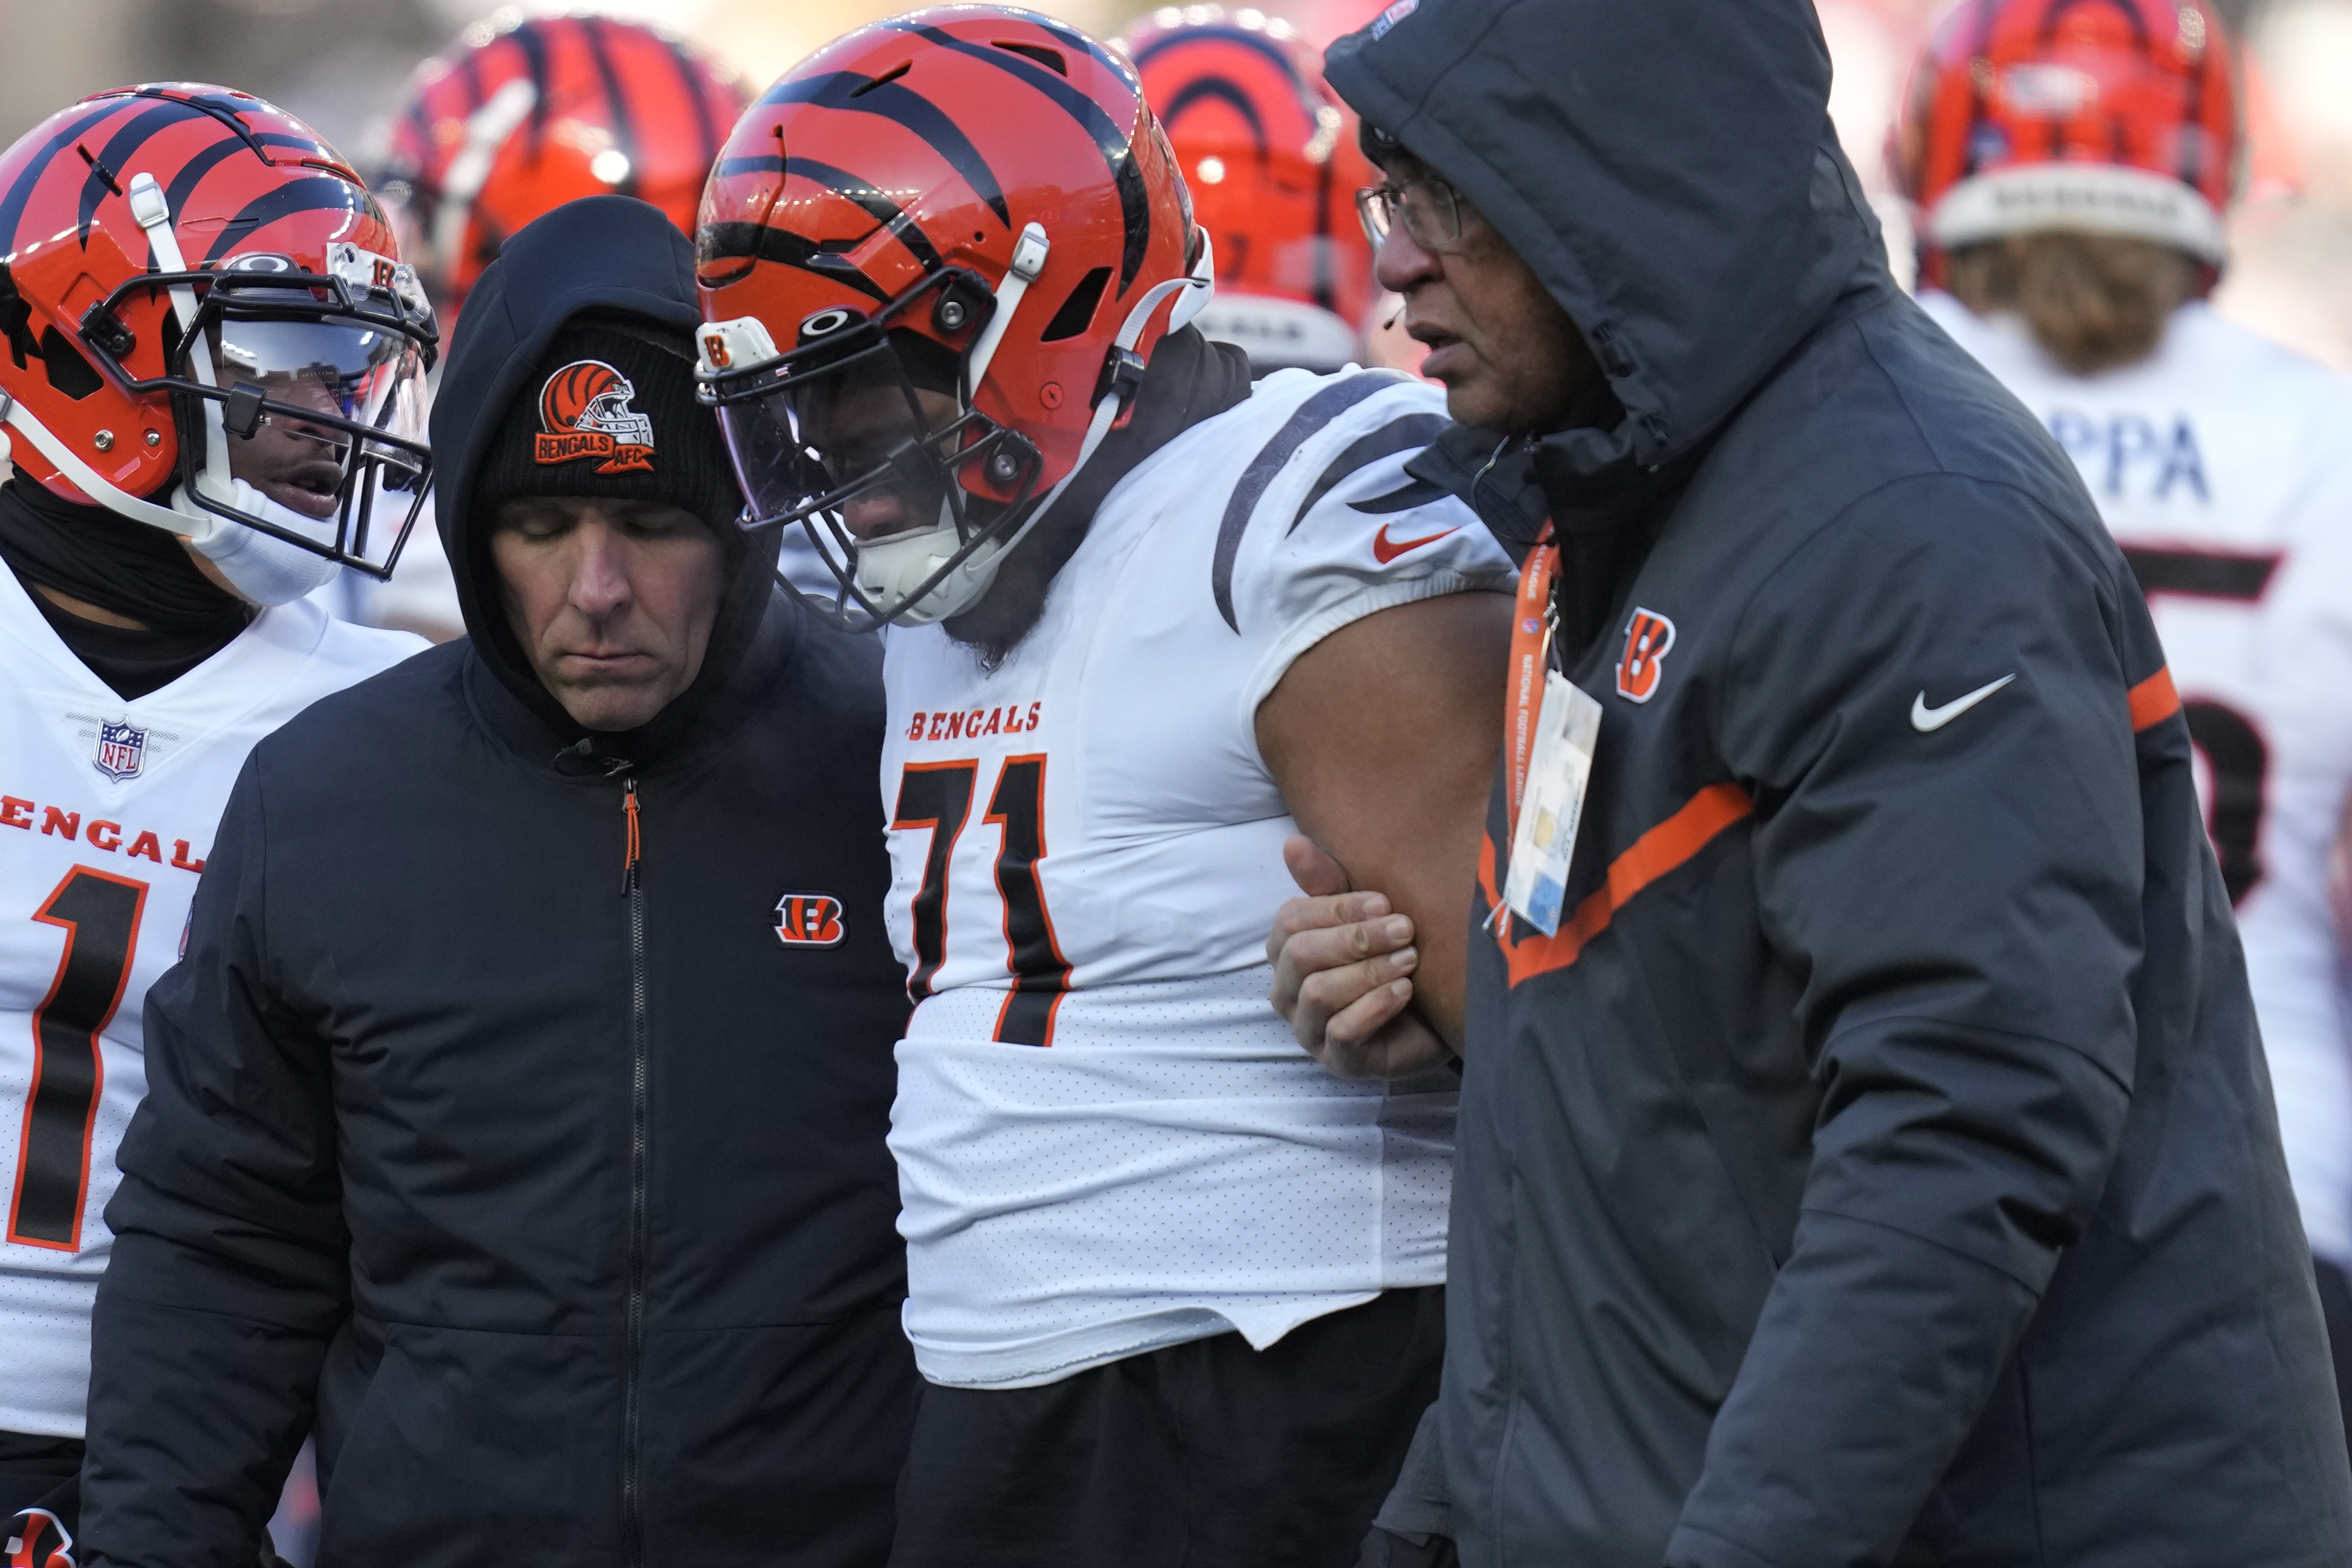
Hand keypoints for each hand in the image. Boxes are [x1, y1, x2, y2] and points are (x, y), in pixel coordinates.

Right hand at [1268, 836, 1454, 1080]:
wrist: (1434, 1015)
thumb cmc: (1392, 959)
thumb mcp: (1366, 918)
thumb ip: (1330, 885)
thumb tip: (1293, 843)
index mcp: (1286, 950)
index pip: (1291, 920)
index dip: (1337, 907)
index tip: (1384, 902)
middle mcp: (1287, 991)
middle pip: (1301, 954)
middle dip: (1357, 938)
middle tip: (1406, 929)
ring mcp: (1308, 1029)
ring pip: (1319, 993)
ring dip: (1369, 972)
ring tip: (1410, 961)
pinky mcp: (1337, 1060)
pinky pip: (1342, 1032)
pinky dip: (1376, 1007)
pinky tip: (1405, 991)